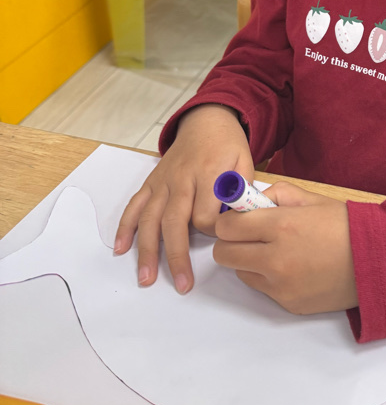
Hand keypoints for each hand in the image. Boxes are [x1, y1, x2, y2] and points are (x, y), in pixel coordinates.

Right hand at [114, 105, 252, 293]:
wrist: (207, 120)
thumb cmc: (228, 146)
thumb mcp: (245, 162)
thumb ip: (242, 192)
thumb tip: (235, 223)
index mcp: (208, 173)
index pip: (205, 215)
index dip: (213, 232)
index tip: (222, 238)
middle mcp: (181, 178)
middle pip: (174, 222)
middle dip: (176, 256)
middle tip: (181, 284)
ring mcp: (163, 181)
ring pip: (150, 218)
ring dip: (146, 250)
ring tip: (146, 278)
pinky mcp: (152, 182)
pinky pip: (135, 205)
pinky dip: (125, 227)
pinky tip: (120, 249)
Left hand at [213, 182, 357, 313]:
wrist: (378, 261)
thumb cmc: (346, 226)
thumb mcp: (311, 198)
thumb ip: (275, 195)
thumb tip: (250, 202)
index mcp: (281, 226)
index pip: (227, 227)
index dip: (230, 221)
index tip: (240, 218)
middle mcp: (276, 259)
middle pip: (224, 255)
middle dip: (232, 242)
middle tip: (251, 236)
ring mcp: (281, 286)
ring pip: (241, 273)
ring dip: (250, 261)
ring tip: (278, 252)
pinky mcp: (288, 304)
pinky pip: (264, 289)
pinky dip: (270, 278)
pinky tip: (296, 268)